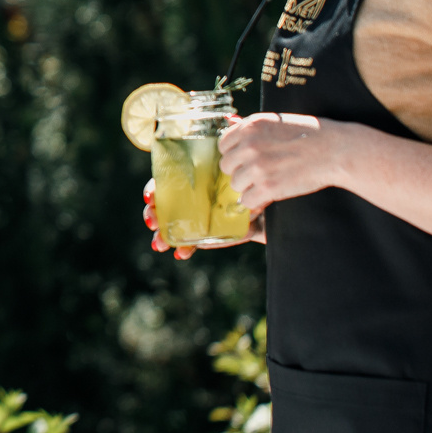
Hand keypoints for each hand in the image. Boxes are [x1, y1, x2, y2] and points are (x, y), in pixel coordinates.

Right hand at [142, 177, 263, 256]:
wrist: (281, 212)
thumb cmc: (263, 188)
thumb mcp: (249, 179)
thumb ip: (241, 184)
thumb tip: (239, 193)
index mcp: (201, 178)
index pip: (169, 181)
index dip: (155, 189)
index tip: (150, 197)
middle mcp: (200, 198)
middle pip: (167, 205)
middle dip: (154, 215)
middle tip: (152, 222)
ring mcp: (205, 218)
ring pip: (177, 226)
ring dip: (164, 236)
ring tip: (159, 245)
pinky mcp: (215, 235)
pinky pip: (197, 242)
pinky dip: (186, 248)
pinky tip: (181, 254)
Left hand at [221, 112, 347, 212]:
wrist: (336, 150)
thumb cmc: (311, 134)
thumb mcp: (277, 121)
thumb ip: (252, 127)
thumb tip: (229, 121)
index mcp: (250, 126)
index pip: (223, 145)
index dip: (235, 154)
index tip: (247, 159)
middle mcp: (250, 145)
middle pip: (226, 166)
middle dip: (240, 171)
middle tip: (259, 173)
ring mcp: (258, 166)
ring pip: (235, 185)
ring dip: (249, 187)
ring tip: (267, 182)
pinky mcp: (268, 187)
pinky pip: (247, 200)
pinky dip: (257, 201)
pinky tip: (269, 195)